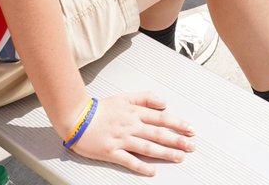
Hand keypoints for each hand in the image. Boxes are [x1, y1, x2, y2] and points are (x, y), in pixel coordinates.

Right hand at [67, 93, 195, 175]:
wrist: (76, 118)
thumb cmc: (101, 109)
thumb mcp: (124, 96)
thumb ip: (145, 97)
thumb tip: (164, 102)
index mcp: (135, 112)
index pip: (161, 118)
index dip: (178, 123)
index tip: (191, 129)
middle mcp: (131, 125)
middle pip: (158, 134)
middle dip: (177, 140)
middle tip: (192, 146)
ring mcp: (122, 139)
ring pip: (148, 147)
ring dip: (165, 153)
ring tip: (179, 157)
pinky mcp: (111, 152)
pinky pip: (129, 160)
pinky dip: (141, 167)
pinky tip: (152, 172)